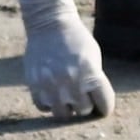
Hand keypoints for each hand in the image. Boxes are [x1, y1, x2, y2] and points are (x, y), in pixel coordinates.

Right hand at [16, 0, 113, 119]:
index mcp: (92, 74)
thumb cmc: (76, 40)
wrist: (50, 25)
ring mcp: (52, 86)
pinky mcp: (35, 85)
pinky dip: (49, 104)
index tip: (102, 106)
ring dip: (67, 107)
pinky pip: (43, 107)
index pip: (104, 106)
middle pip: (83, 111)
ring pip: (63, 114)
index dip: (104, 107)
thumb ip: (95, 80)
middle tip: (82, 96)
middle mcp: (72, 83)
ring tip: (67, 96)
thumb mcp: (94, 57)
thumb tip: (95, 104)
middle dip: (85, 104)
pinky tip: (52, 93)